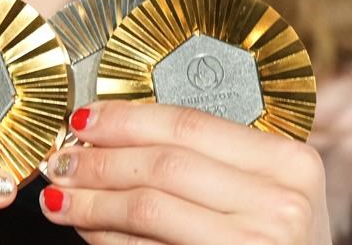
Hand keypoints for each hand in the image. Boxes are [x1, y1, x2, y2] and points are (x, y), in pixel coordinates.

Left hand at [39, 101, 330, 244]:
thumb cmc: (285, 243)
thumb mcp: (269, 192)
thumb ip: (214, 160)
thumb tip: (117, 133)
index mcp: (291, 162)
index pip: (190, 124)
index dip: (127, 118)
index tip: (85, 118)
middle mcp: (281, 203)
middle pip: (164, 165)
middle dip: (100, 160)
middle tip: (61, 159)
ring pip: (150, 207)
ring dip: (94, 200)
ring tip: (60, 196)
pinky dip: (110, 238)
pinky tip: (90, 229)